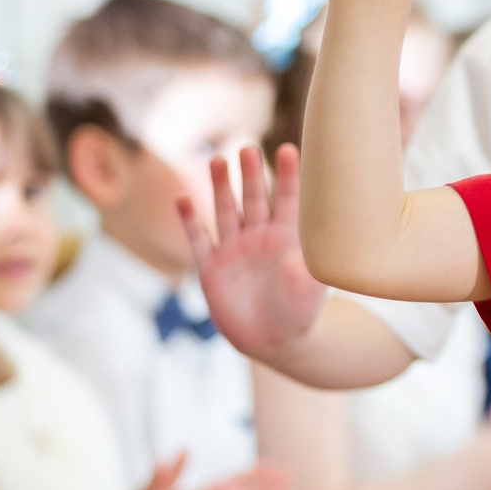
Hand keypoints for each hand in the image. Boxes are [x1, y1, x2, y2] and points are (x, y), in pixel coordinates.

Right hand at [188, 145, 326, 361]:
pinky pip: (199, 242)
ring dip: (221, 188)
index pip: (289, 201)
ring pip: (225, 213)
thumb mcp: (308, 295)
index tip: (290, 149)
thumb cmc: (299, 313)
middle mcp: (258, 238)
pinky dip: (190, 222)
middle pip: (253, 200)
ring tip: (217, 162)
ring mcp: (233, 251)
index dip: (288, 176)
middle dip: (250, 175)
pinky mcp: (211, 269)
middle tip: (247, 148)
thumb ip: (304, 275)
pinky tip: (182, 200)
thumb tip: (296, 260)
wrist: (272, 341)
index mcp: (287, 238)